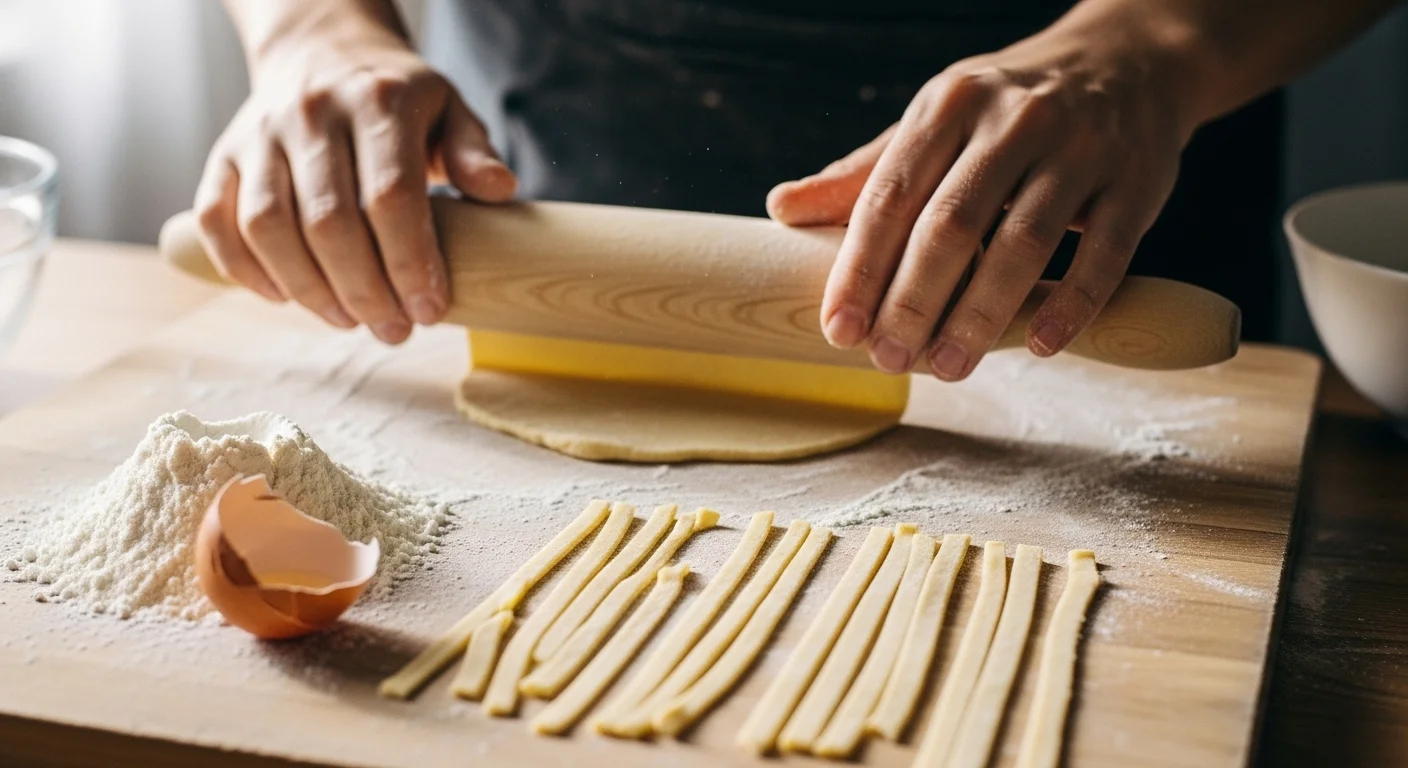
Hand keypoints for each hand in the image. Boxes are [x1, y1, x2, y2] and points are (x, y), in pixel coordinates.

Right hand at [195, 27, 515, 342]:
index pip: (391, 195)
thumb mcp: (450, 110)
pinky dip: (245, 270)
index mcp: (378, 103)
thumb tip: (500, 191)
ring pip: (269, 227)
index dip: (410, 262)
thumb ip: (473, 152)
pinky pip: (219, 221)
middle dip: (365, 291)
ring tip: (348, 321)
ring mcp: (259, 134)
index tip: (430, 310)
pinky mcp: (223, 155)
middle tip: (394, 331)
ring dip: (308, 290)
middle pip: (330, 222)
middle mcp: (312, 114)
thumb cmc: (397, 98)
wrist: (323, 50)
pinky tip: (286, 298)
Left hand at [767, 30, 1190, 379]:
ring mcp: (1082, 149)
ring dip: (982, 315)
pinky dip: (1071, 305)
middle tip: (890, 359)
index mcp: (950, 104)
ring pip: (1024, 244)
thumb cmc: (1009, 108)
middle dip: (913, 300)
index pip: (891, 194)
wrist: (1129, 60)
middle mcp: (1014, 120)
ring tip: (949, 366)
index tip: (838, 328)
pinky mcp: (1137, 182)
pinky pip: (1104, 255)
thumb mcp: (937, 120)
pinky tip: (1038, 346)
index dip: (860, 267)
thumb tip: (781, 209)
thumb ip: (866, 172)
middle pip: (952, 224)